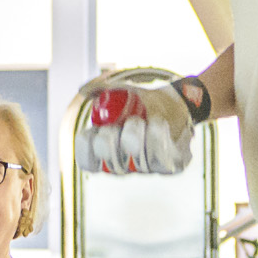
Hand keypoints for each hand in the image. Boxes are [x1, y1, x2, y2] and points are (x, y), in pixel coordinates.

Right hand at [79, 76, 194, 176]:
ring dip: (135, 137)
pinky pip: (160, 159)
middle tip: (114, 124)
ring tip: (141, 119)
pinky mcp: (168, 166)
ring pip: (137, 163)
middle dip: (111, 143)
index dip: (87, 150)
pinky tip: (159, 124)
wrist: (173, 104)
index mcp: (105, 153)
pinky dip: (157, 139)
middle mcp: (123, 166)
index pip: (88, 163)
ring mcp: (145, 169)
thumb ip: (99, 88)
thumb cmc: (140, 101)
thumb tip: (84, 91)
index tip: (94, 130)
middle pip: (111, 165)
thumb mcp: (118, 90)